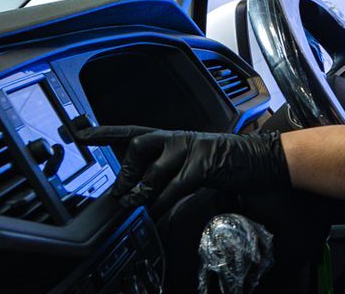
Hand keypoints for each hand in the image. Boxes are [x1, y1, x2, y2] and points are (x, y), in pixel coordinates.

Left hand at [73, 126, 291, 211]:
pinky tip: (156, 213)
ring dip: (141, 194)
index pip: (134, 131)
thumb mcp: (196, 161)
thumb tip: (145, 189)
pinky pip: (174, 188)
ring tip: (135, 207)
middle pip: (139, 145)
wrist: (264, 157)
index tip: (80, 134)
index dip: (106, 133)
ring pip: (154, 172)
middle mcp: (179, 138)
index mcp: (175, 136)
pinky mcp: (203, 166)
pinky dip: (162, 204)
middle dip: (126, 171)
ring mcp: (191, 150)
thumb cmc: (231, 160)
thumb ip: (170, 170)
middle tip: (120, 192)